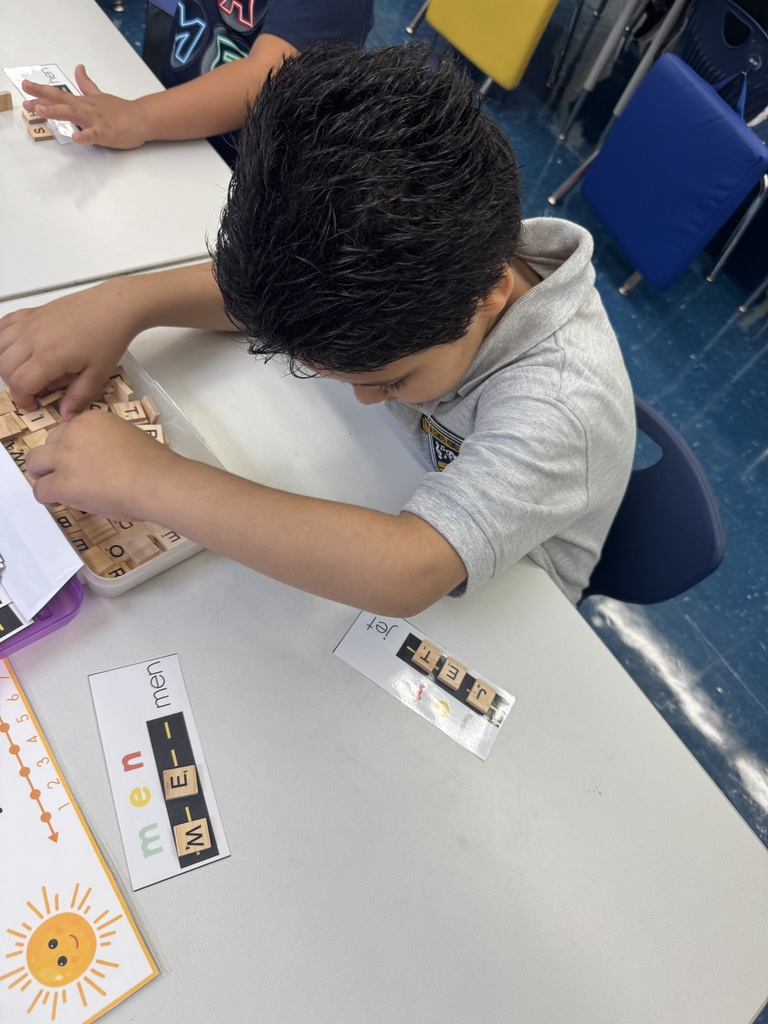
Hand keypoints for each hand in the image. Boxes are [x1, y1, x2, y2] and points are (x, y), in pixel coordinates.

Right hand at [0, 283, 137, 416]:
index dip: (23, 400)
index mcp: (48, 357)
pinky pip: (3, 326)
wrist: (114, 306)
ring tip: (29, 371)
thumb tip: (66, 415)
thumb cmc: (109, 337)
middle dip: (16, 385)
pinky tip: (16, 349)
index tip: (35, 404)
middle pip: (4, 368)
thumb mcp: (98, 374)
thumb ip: (78, 397)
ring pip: (0, 348)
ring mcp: (29, 323)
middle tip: (36, 390)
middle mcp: (32, 338)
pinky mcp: (31, 312)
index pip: (19, 385)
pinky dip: (3, 340)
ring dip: (7, 364)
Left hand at [22, 65, 148, 148]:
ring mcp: (96, 120)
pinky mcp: (107, 132)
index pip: (60, 95)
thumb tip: (78, 68)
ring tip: (42, 110)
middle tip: (26, 95)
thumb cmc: (122, 110)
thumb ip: (86, 84)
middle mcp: (87, 108)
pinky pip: (94, 135)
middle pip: (62, 100)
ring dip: (57, 111)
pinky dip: (85, 136)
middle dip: (43, 97)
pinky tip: (75, 138)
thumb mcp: (100, 95)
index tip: (26, 87)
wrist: (142, 118)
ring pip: (74, 114)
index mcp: (84, 102)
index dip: (42, 91)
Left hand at [26, 412, 178, 520]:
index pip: (68, 431)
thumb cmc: (155, 466)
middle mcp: (74, 432)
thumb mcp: (128, 438)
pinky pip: (40, 490)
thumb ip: (106, 443)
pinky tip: (62, 502)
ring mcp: (66, 457)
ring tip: (59, 491)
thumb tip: (99, 464)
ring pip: (34, 463)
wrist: (158, 483)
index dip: (71, 450)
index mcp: (93, 419)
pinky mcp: (62, 483)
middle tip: (66, 477)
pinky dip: (48, 498)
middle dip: (53, 461)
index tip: (82, 464)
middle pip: (48, 444)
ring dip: (44, 477)